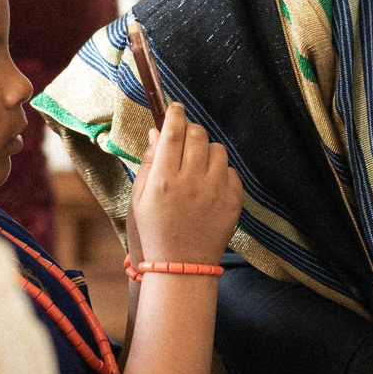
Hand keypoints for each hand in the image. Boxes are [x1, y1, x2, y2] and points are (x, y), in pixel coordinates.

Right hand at [125, 102, 243, 264]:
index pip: (173, 131)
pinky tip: (209, 185)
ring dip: (206, 150)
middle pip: (197, 134)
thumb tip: (156, 132)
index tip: (175, 108)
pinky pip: (230, 170)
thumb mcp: (140, 198)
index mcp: (163, 180)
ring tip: (197, 166)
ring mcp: (215, 191)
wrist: (182, 266)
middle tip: (184, 140)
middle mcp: (190, 182)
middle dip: (190, 130)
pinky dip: (220, 172)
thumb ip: (149, 162)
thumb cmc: (156, 230)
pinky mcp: (232, 201)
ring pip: (217, 149)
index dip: (175, 113)